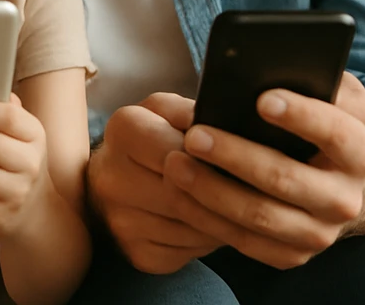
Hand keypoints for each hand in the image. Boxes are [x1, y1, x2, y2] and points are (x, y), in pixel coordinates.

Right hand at [87, 93, 224, 273]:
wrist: (114, 179)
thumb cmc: (151, 138)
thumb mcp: (168, 110)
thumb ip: (195, 112)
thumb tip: (231, 128)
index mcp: (123, 129)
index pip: (182, 149)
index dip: (215, 157)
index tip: (241, 158)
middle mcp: (112, 177)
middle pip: (187, 193)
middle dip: (225, 194)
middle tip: (252, 190)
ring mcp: (121, 221)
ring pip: (193, 227)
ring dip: (223, 221)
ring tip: (237, 207)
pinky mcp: (136, 253)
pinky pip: (188, 252)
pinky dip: (207, 242)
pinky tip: (211, 225)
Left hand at [164, 72, 364, 267]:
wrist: (331, 180)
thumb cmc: (317, 121)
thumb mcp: (328, 95)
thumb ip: (313, 77)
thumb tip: (272, 66)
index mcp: (362, 153)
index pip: (337, 133)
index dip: (302, 116)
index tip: (261, 99)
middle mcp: (348, 199)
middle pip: (287, 179)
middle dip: (236, 155)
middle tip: (194, 134)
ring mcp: (321, 233)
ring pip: (260, 215)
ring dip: (212, 190)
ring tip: (175, 163)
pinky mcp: (292, 255)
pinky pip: (244, 241)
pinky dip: (207, 217)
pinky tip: (180, 193)